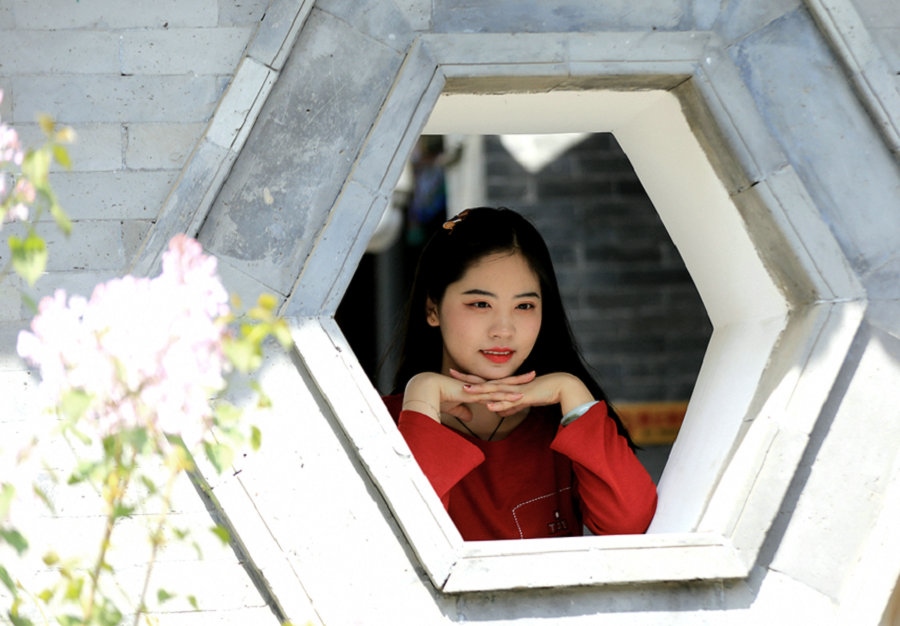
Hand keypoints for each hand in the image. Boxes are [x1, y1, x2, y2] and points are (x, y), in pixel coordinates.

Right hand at [402, 371, 525, 423]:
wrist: (429, 390)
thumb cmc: (438, 398)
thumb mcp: (454, 408)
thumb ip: (463, 411)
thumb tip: (470, 417)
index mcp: (476, 389)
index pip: (495, 385)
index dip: (507, 383)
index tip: (519, 381)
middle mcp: (479, 387)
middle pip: (502, 382)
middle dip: (518, 379)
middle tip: (532, 374)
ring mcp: (478, 390)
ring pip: (501, 387)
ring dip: (516, 385)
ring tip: (531, 381)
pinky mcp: (476, 395)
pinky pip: (495, 396)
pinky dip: (507, 396)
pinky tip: (518, 397)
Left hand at [450, 370, 593, 416]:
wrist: (561, 386)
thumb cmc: (542, 392)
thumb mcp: (522, 402)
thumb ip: (510, 407)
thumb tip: (498, 413)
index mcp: (506, 386)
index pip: (484, 381)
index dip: (469, 378)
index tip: (454, 374)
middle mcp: (508, 385)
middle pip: (484, 381)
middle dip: (468, 377)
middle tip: (450, 371)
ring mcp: (516, 390)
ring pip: (495, 390)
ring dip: (481, 390)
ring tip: (466, 390)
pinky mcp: (525, 396)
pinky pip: (510, 401)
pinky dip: (500, 404)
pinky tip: (491, 406)